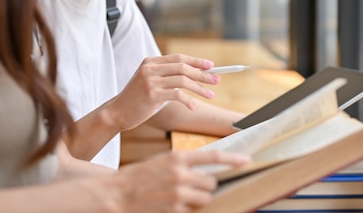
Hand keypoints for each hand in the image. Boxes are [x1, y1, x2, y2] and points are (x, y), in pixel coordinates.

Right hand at [104, 54, 220, 130]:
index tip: (211, 65)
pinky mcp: (152, 94)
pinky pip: (177, 95)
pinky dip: (189, 101)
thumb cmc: (137, 99)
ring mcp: (150, 81)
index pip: (178, 58)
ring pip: (183, 80)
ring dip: (200, 88)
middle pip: (183, 67)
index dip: (196, 61)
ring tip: (210, 94)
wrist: (117, 112)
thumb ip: (167, 76)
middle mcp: (150, 68)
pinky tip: (193, 106)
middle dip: (202, 74)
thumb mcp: (150, 82)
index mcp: (150, 62)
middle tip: (216, 80)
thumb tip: (195, 75)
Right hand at [111, 150, 250, 212]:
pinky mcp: (175, 210)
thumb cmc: (138, 177)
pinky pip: (191, 211)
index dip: (232, 158)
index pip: (212, 156)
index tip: (247, 160)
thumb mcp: (160, 163)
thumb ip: (182, 165)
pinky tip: (168, 205)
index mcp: (177, 157)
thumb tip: (204, 173)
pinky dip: (184, 209)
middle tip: (188, 187)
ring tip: (178, 197)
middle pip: (210, 182)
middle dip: (204, 186)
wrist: (115, 193)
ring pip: (204, 198)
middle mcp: (180, 174)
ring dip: (197, 199)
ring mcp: (179, 193)